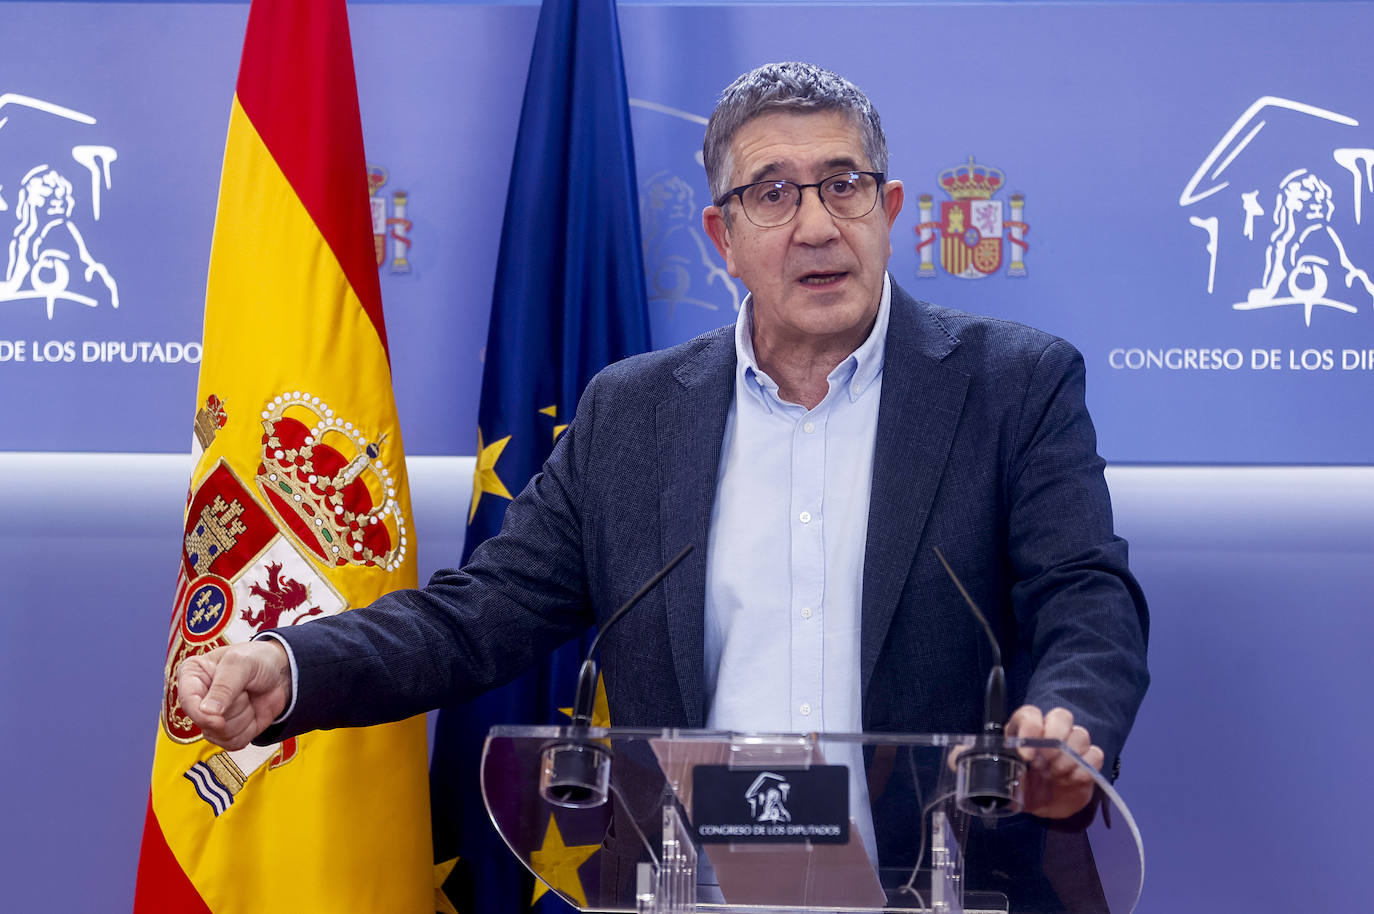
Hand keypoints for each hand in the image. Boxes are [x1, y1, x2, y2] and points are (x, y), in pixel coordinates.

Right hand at [176, 640, 290, 750]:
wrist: (282, 672)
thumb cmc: (257, 659)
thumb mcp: (241, 663)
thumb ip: (224, 686)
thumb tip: (207, 713)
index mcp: (192, 675)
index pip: (187, 701)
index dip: (202, 714)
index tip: (219, 720)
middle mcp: (197, 699)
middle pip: (207, 722)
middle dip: (235, 707)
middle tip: (245, 687)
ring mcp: (211, 718)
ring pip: (221, 734)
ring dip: (244, 717)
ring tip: (247, 696)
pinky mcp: (226, 732)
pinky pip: (233, 743)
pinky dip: (249, 729)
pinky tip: (252, 711)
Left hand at [1006, 705, 1101, 818]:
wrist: (1041, 806)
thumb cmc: (1023, 785)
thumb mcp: (1009, 775)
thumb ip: (1012, 762)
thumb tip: (1025, 755)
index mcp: (1026, 729)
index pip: (1030, 714)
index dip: (1030, 729)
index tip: (1026, 755)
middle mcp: (1051, 731)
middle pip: (1062, 716)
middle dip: (1055, 737)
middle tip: (1046, 760)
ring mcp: (1073, 745)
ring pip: (1081, 735)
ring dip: (1068, 758)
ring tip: (1055, 775)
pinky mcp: (1089, 761)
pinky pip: (1095, 755)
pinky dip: (1083, 770)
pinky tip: (1070, 781)